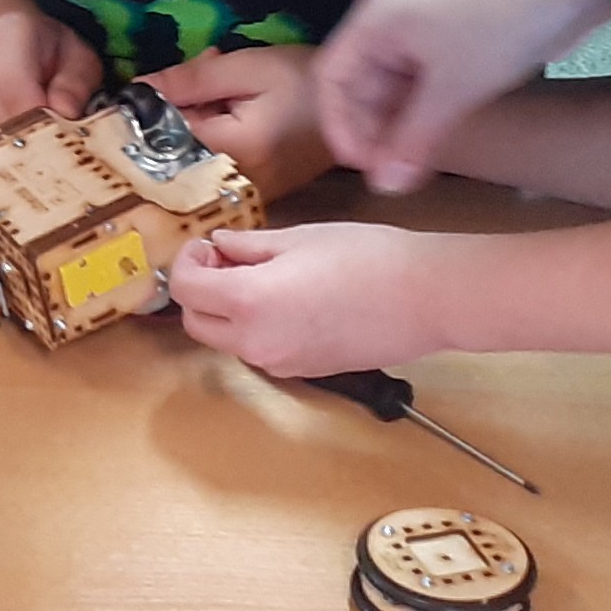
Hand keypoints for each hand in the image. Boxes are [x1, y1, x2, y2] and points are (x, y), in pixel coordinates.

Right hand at [0, 8, 96, 139]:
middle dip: (30, 141)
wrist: (12, 45)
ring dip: (15, 151)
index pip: (14, 88)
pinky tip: (19, 148)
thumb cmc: (51, 53)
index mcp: (7, 35)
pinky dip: (0, 157)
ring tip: (40, 145)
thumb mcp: (78, 58)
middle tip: (57, 150)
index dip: (38, 121)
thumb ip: (75, 84)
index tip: (62, 139)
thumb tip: (65, 113)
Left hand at [141, 45, 333, 199]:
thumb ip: (190, 80)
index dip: (148, 111)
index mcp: (233, 152)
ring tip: (219, 84)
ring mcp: (247, 193)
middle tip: (203, 73)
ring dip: (194, 121)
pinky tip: (229, 106)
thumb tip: (137, 90)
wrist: (360, 106)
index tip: (147, 86)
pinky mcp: (256, 192)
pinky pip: (213, 166)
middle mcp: (235, 184)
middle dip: (176, 112)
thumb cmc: (306, 79)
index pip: (164, 139)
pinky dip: (211, 136)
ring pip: (192, 159)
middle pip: (175, 153)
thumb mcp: (247, 68)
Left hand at [165, 223, 446, 377]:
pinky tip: (287, 299)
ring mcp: (281, 363)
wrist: (425, 299)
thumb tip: (221, 246)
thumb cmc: (368, 258)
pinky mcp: (305, 372)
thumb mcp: (299, 238)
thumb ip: (249, 246)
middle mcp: (256, 343)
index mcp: (249, 302)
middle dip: (199, 292)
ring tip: (261, 275)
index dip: (186, 263)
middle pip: (197, 324)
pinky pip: (261, 351)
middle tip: (224, 260)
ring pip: (228, 341)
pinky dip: (256, 327)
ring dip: (227, 311)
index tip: (204, 245)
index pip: (186, 290)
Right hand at [314, 0, 610, 194]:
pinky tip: (430, 141)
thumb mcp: (451, 92)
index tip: (360, 165)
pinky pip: (416, 85)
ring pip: (389, 89)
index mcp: (373, 23)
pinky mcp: (443, 44)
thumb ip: (413, 141)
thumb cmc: (496, 33)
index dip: (338, 125)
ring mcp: (415, 33)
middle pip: (358, 85)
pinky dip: (418, 114)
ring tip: (410, 164)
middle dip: (370, 130)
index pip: (331, 78)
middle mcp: (386, 25)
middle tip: (390, 172)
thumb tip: (384, 188)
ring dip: (396, 126)